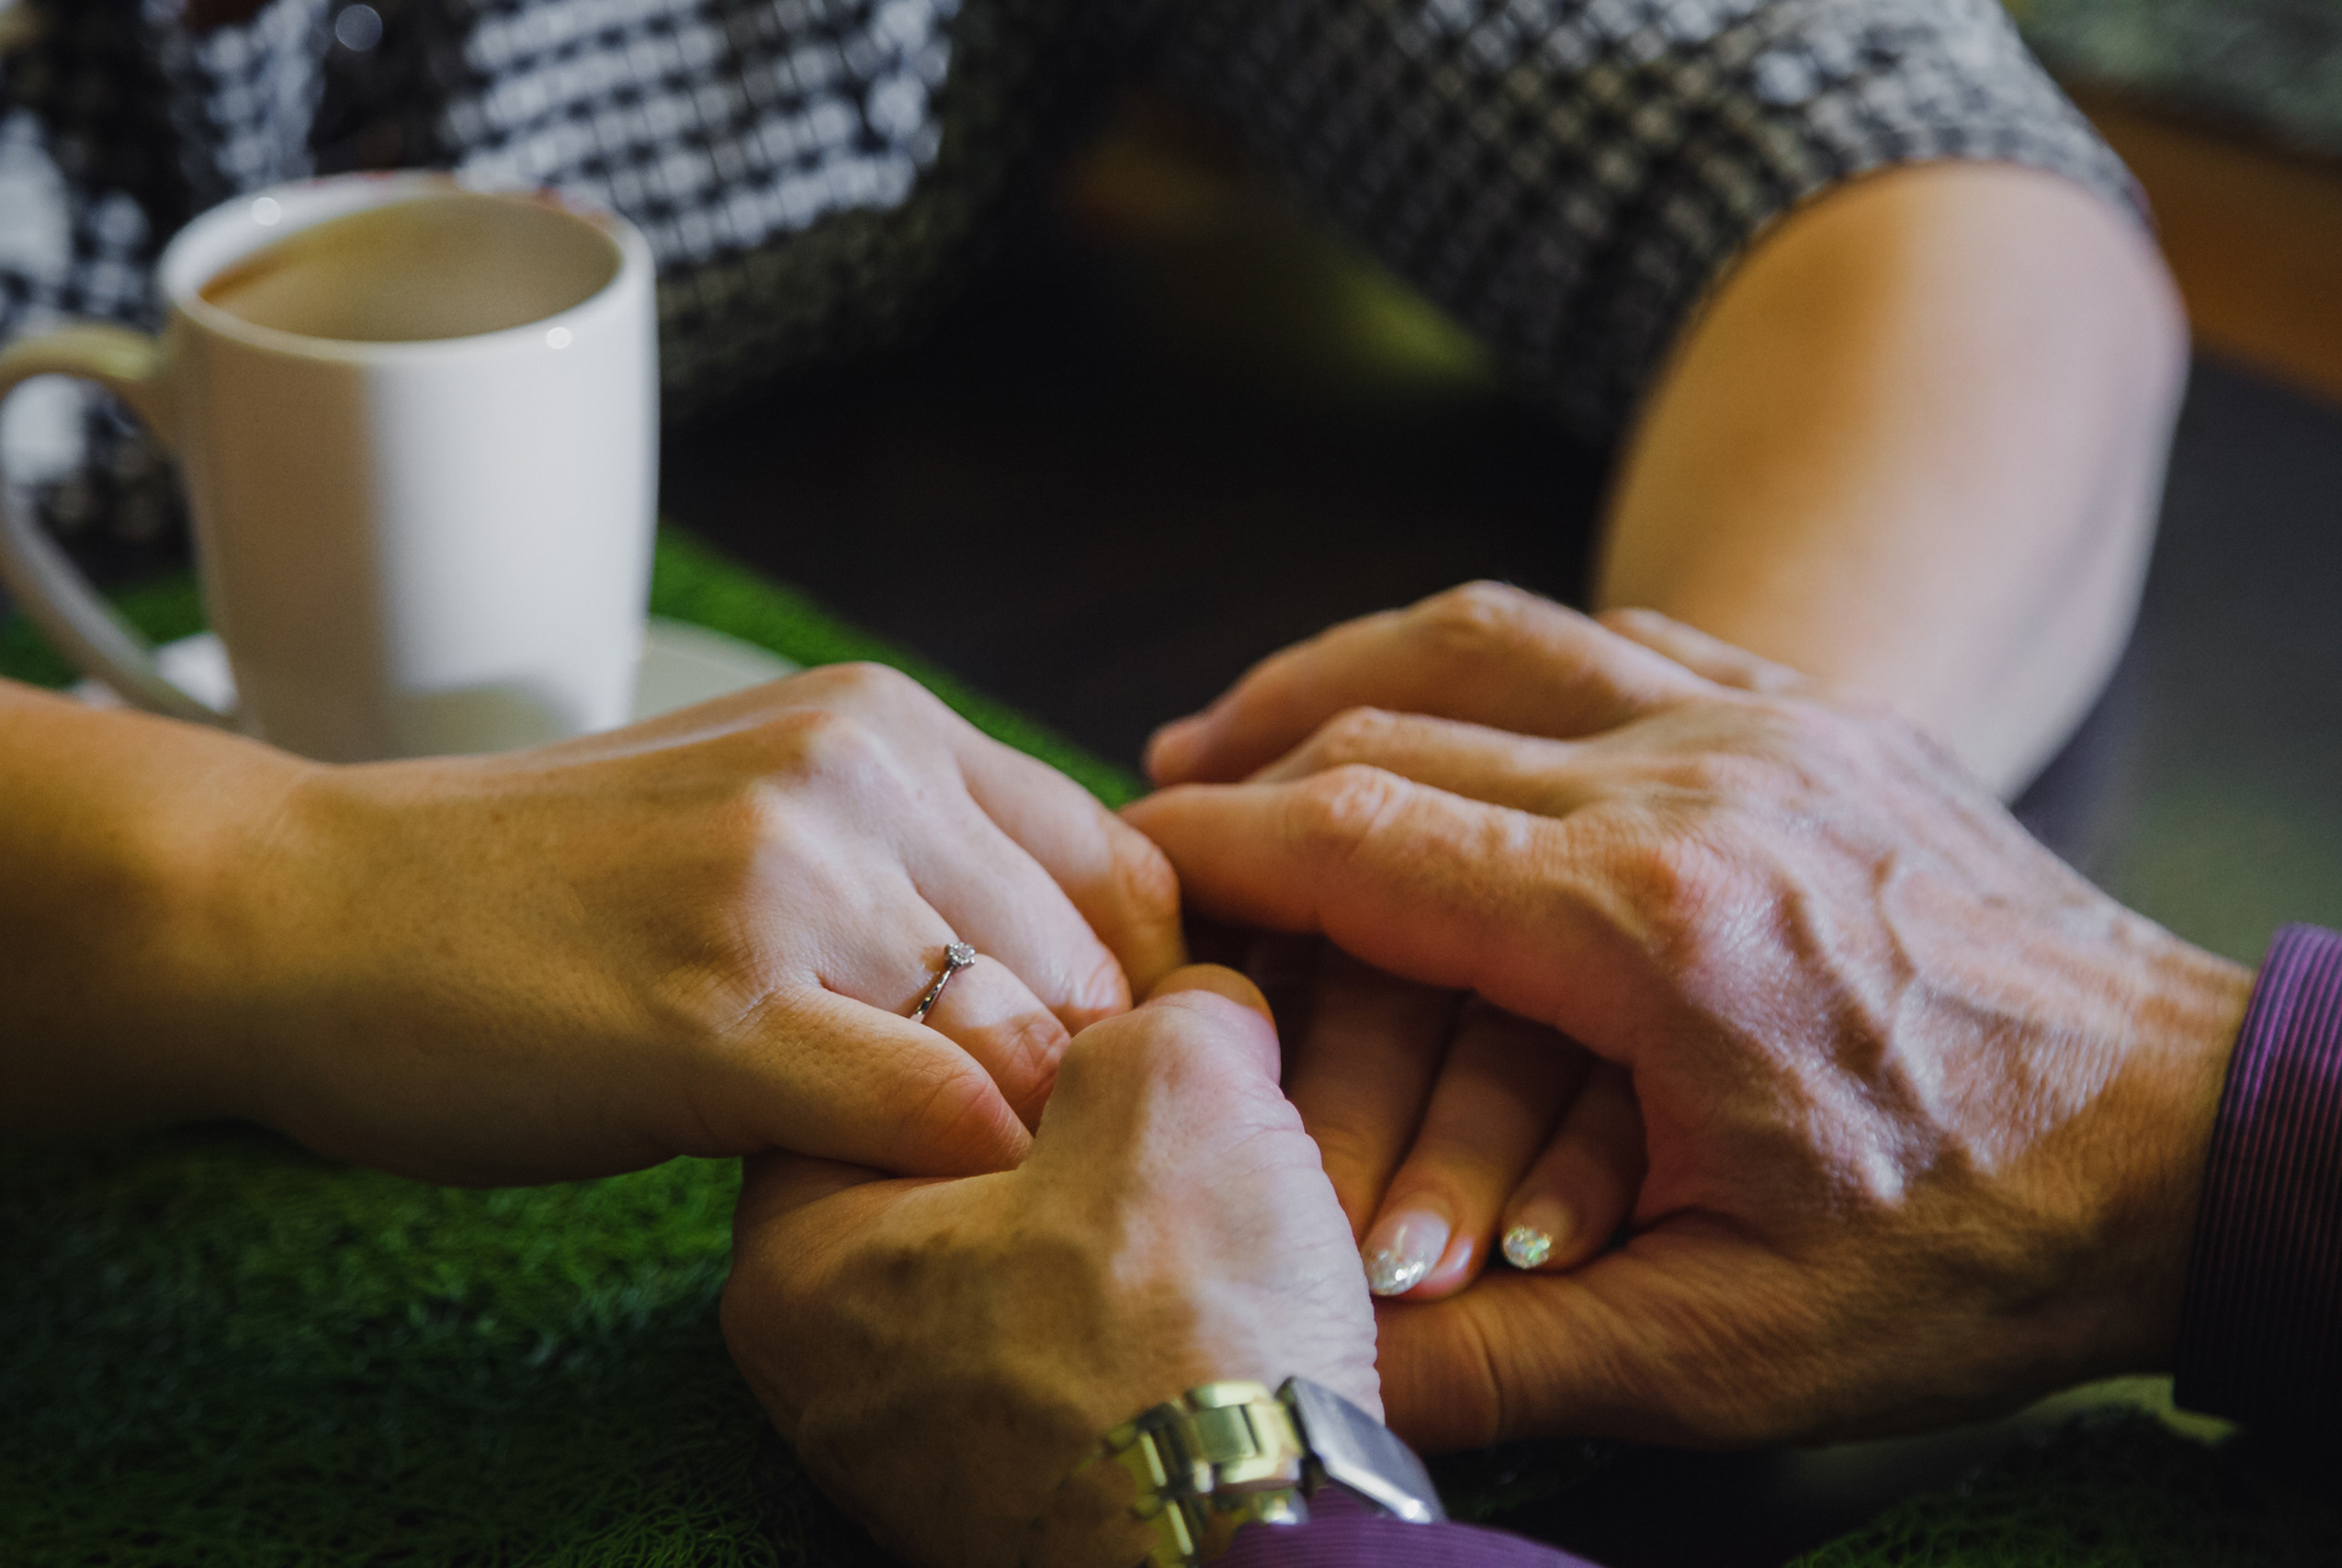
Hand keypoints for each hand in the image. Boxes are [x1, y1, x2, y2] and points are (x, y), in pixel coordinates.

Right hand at [189, 662, 1179, 1183]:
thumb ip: (917, 856)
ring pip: (1032, 1045)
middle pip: (1096, 968)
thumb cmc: (537, 888)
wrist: (306, 911)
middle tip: (990, 1147)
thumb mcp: (757, 808)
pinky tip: (867, 1180)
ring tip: (904, 1162)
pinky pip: (933, 1113)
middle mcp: (857, 775)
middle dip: (1071, 1083)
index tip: (1076, 1073)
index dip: (1133, 993)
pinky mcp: (715, 1012)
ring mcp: (786, 884)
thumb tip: (1087, 973)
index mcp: (883, 719)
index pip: (1124, 868)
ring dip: (998, 1137)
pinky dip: (939, 1172)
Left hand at [720, 967, 1376, 1567]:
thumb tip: (1195, 1008)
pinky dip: (1131, 1322)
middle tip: (1170, 1105)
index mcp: (790, 1257)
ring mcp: (907, 1454)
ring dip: (1115, 1225)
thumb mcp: (1178, 1084)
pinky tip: (1212, 1304)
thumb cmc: (1177, 1325)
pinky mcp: (1007, 1505)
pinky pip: (1064, 1365)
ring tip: (1211, 1208)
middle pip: (950, 1171)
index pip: (876, 1068)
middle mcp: (815, 1372)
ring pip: (1018, 1271)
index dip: (1012, 1013)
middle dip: (1069, 1128)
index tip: (1108, 1017)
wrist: (1255, 1547)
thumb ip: (1167, 1009)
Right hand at [1129, 585, 2252, 1449]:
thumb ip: (1504, 1361)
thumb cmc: (1977, 1241)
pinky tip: (1444, 702)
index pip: (1361, 840)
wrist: (2199, 1134)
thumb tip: (1316, 1372)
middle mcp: (1695, 783)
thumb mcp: (1731, 1351)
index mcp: (1650, 929)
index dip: (1216, 844)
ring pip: (1495, 636)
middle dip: (1253, 763)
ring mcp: (1762, 725)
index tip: (1123, 857)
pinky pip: (1610, 636)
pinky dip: (1491, 657)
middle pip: (1401, 727)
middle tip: (1156, 814)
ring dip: (1349, 670)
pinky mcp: (1813, 715)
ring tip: (1249, 721)